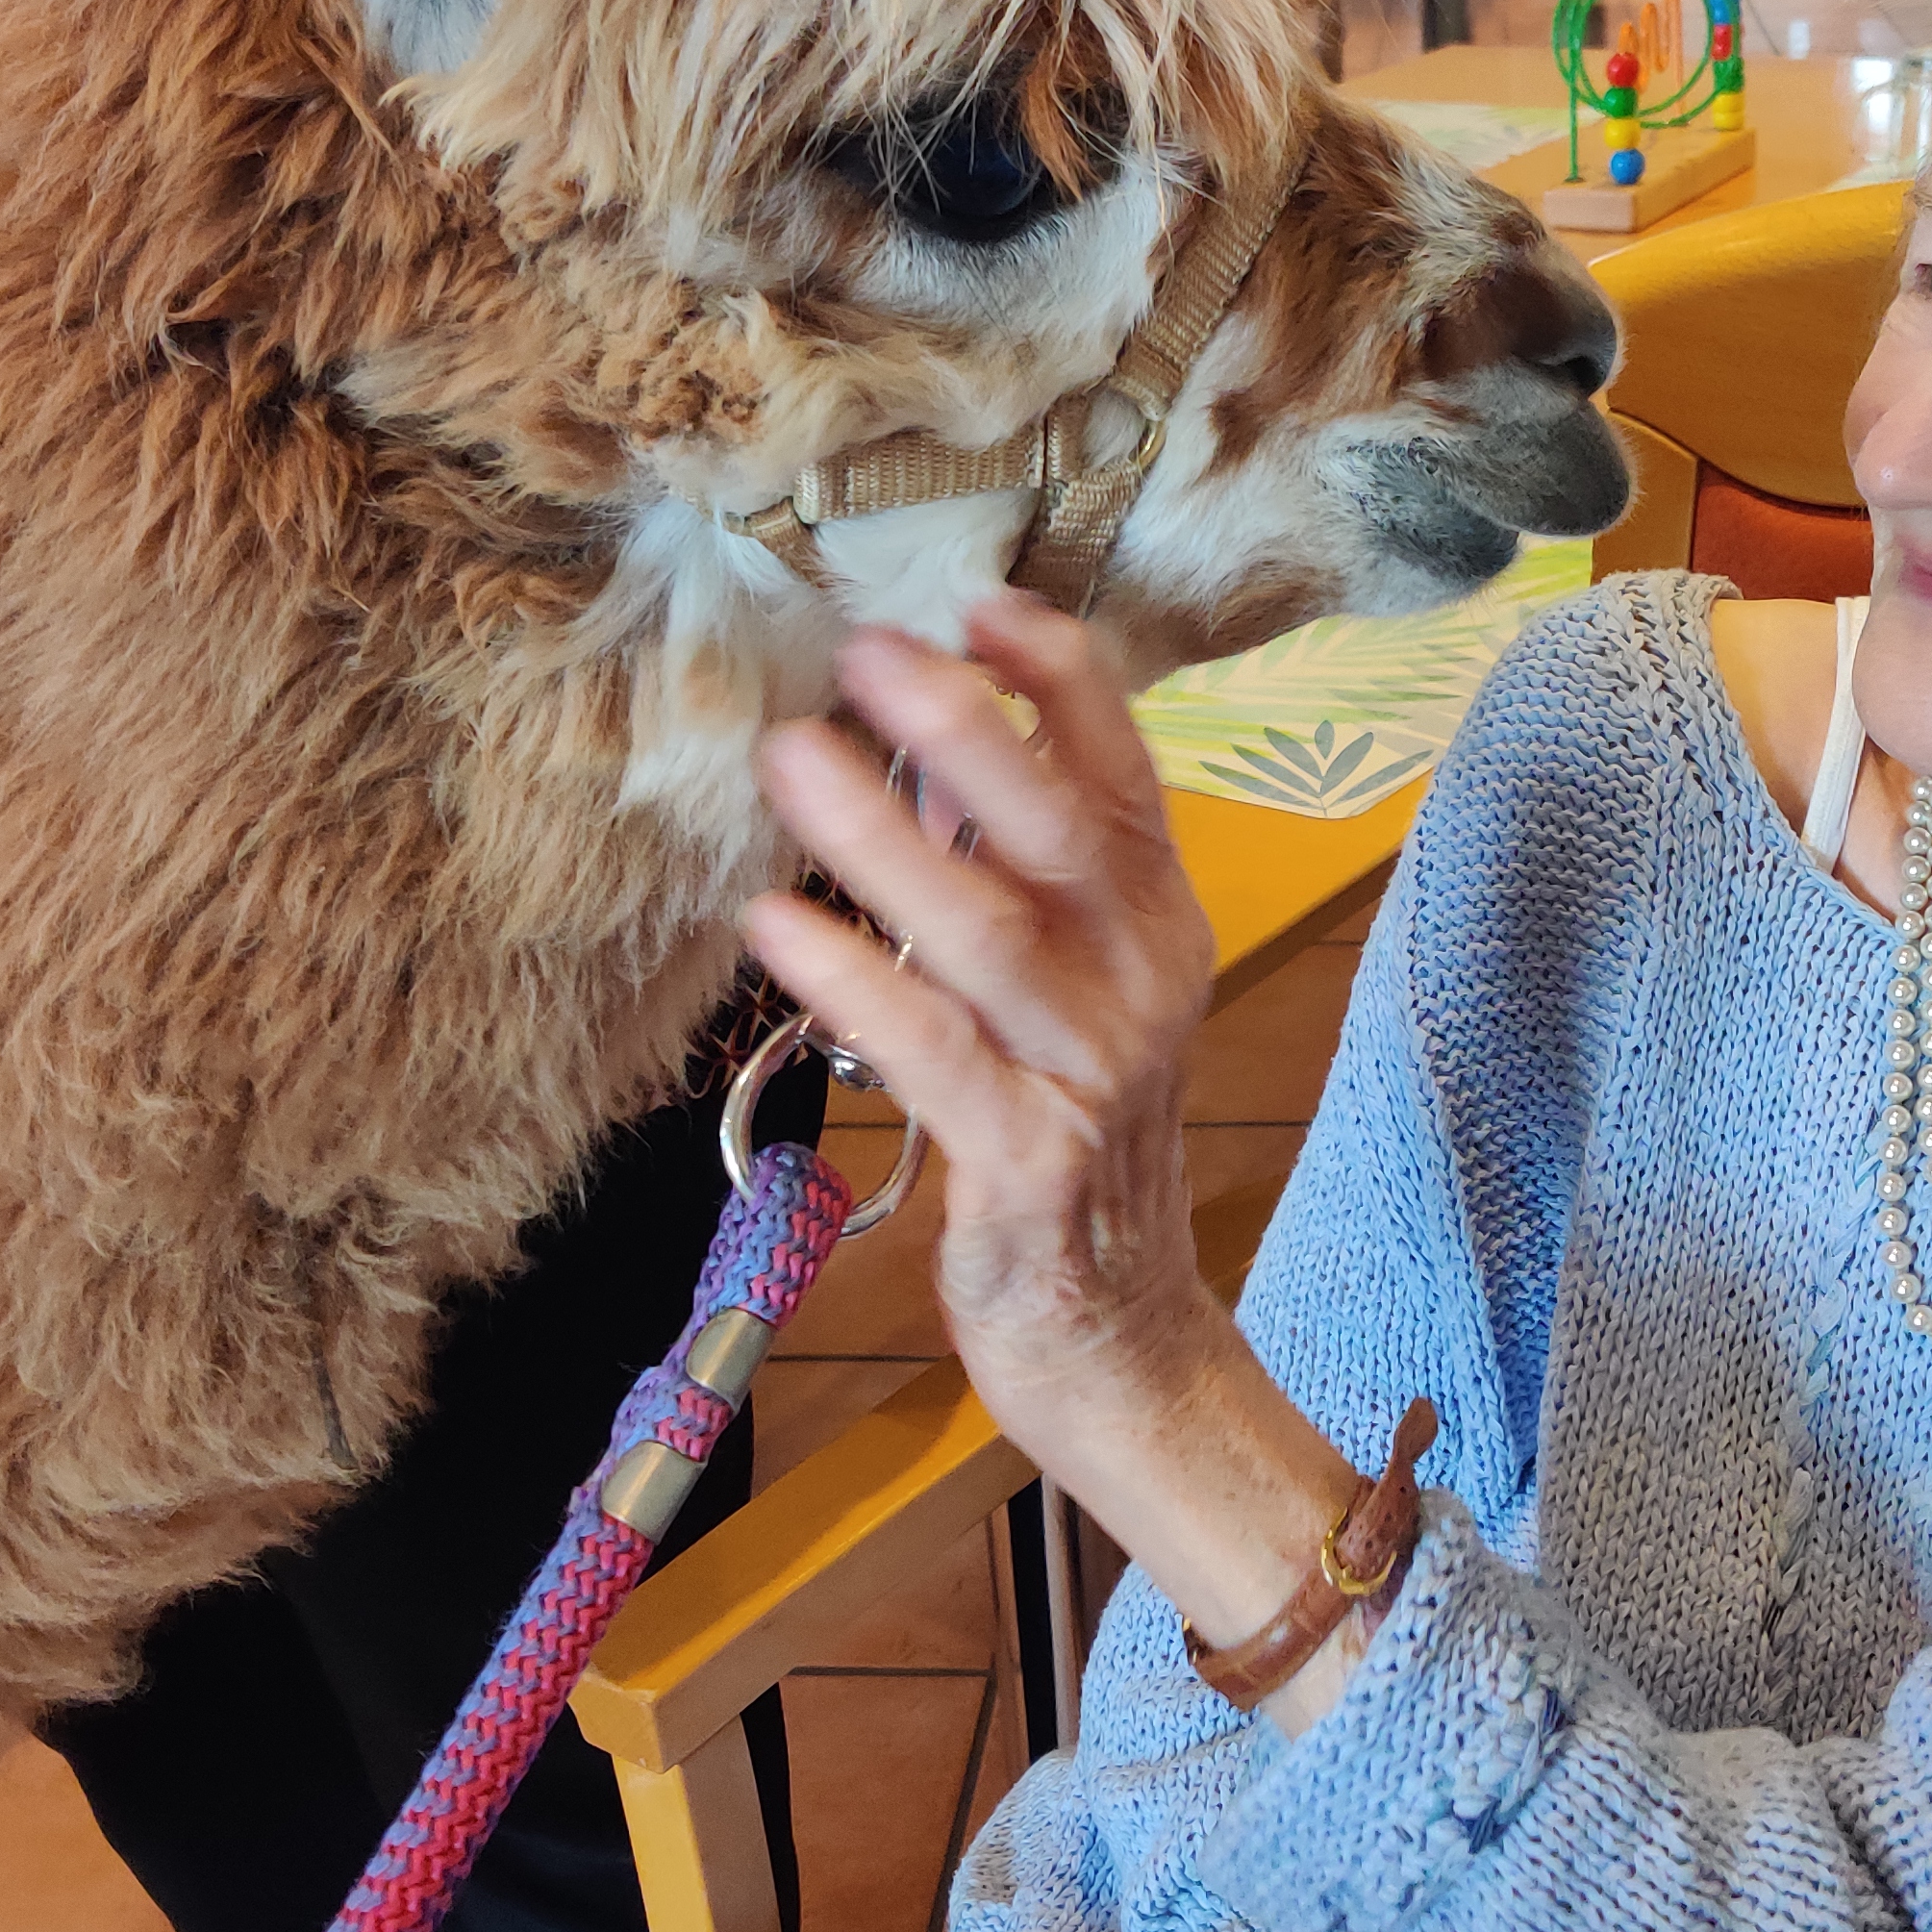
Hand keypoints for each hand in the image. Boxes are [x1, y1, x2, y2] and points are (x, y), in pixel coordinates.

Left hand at [744, 596, 1225, 1447]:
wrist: (1117, 1330)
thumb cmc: (1067, 1131)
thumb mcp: (1061, 983)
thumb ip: (1005, 867)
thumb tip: (919, 731)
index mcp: (1155, 919)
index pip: (1125, 771)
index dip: (1060, 680)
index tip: (975, 601)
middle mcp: (1141, 980)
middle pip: (1064, 830)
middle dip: (967, 732)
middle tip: (865, 652)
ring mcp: (1093, 1072)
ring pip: (992, 931)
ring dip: (886, 839)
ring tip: (790, 759)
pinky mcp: (1029, 1162)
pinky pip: (933, 1053)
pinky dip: (853, 979)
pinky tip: (775, 921)